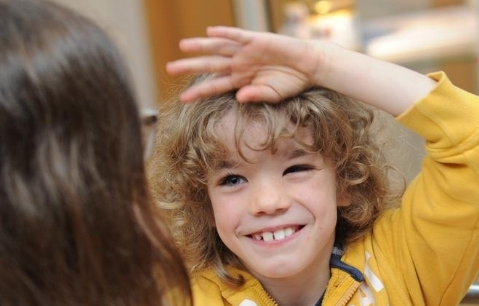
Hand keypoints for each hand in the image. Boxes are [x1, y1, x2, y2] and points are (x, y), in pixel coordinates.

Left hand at [166, 26, 324, 103]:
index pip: (215, 86)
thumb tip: (240, 97)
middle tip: (169, 68)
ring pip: (218, 48)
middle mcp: (239, 64)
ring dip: (200, 46)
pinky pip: (238, 36)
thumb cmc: (291, 82)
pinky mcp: (257, 40)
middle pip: (210, 64)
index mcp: (241, 80)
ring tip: (182, 46)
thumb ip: (256, 95)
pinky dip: (225, 34)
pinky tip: (210, 32)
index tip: (183, 99)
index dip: (199, 92)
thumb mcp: (272, 94)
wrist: (309, 66)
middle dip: (190, 66)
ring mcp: (246, 51)